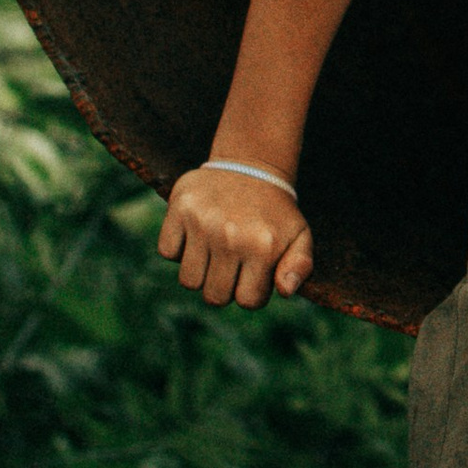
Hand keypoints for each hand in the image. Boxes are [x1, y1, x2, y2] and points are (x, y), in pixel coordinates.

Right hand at [160, 165, 314, 310]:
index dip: (252, 292)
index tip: (255, 273)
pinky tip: (195, 234)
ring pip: (189, 281)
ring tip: (215, 250)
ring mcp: (202, 222)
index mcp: (263, 246)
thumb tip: (285, 291)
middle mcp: (231, 236)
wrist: (252, 165)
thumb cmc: (275, 212)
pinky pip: (167, 252)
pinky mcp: (180, 208)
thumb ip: (300, 267)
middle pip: (214, 297)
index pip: (247, 301)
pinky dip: (178, 249)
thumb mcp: (300, 236)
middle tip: (233, 262)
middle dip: (225, 286)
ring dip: (200, 272)